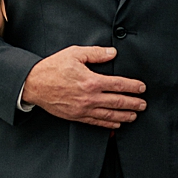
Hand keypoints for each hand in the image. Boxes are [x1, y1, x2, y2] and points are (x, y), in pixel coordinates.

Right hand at [20, 46, 145, 129]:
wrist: (33, 84)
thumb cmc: (53, 68)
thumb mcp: (74, 54)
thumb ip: (95, 53)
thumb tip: (113, 53)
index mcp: (91, 81)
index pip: (118, 85)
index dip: (133, 87)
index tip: (142, 87)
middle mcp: (89, 97)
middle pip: (118, 102)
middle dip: (133, 103)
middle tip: (144, 104)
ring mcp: (83, 109)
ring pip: (109, 115)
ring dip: (125, 115)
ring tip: (135, 115)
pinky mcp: (76, 116)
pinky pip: (96, 122)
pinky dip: (109, 124)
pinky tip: (117, 124)